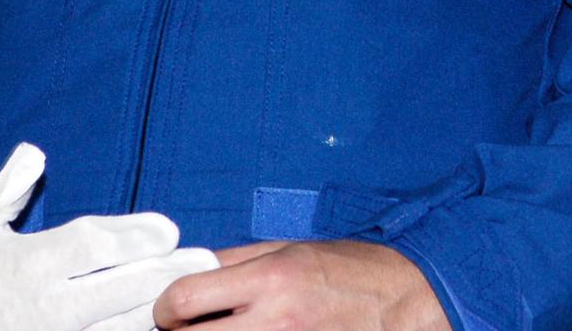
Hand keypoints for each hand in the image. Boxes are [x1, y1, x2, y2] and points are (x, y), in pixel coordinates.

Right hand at [0, 143, 218, 330]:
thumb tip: (32, 154)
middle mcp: (36, 312)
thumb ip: (1, 189)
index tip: (170, 228)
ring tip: (192, 298)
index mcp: (21, 267)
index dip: (133, 235)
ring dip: (152, 315)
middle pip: (114, 294)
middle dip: (163, 276)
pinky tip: (151, 329)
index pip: (89, 246)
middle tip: (207, 261)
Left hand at [153, 239, 450, 330]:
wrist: (406, 299)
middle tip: (186, 330)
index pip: (185, 298)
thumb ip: (236, 261)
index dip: (164, 308)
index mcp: (269, 277)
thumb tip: (190, 272)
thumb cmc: (348, 269)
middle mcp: (274, 320)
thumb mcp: (289, 248)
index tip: (168, 311)